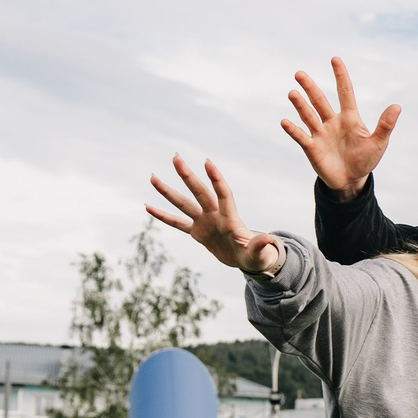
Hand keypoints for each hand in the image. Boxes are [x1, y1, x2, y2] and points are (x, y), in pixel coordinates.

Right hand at [148, 157, 284, 276]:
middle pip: (199, 192)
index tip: (207, 162)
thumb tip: (269, 239)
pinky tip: (148, 207)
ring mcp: (205, 222)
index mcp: (230, 219)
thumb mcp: (259, 254)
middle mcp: (215, 216)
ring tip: (152, 177)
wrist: (247, 260)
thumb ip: (260, 245)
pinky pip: (177, 223)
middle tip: (175, 157)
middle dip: (188, 176)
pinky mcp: (197, 232)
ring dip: (168, 191)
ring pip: (183, 204)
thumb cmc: (256, 256)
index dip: (216, 180)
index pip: (223, 195)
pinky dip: (163, 216)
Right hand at [282, 58, 399, 193]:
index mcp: (349, 118)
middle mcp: (332, 122)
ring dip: (300, 105)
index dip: (340, 76)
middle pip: (320, 101)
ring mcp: (321, 134)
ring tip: (292, 93)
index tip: (335, 59)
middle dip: (310, 88)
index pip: (344, 92)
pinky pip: (301, 136)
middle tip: (299, 73)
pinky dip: (293, 130)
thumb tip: (397, 106)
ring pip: (309, 116)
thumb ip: (385, 125)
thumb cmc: (365, 159)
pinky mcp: (312, 148)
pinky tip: (284, 121)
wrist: (352, 181)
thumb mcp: (379, 143)